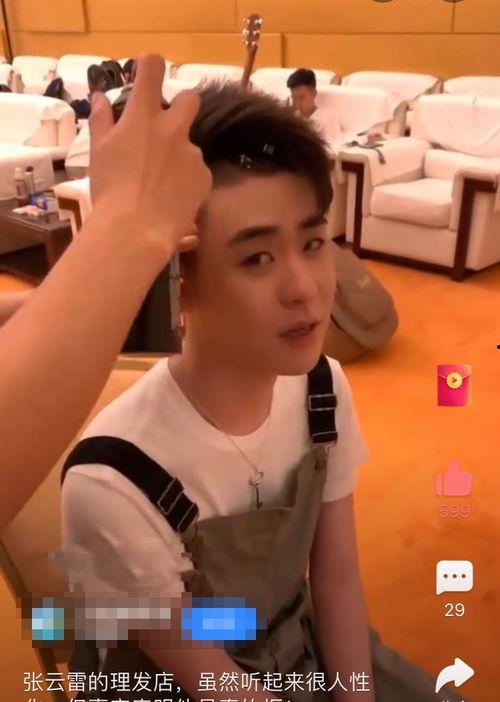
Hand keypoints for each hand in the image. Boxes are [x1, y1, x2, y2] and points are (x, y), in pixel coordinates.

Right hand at [88, 53, 211, 254]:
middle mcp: (173, 128)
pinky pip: (197, 172)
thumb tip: (100, 97)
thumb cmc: (109, 189)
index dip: (151, 66)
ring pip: (190, 145)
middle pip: (190, 99)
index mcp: (143, 115)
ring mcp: (192, 153)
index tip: (147, 72)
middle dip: (181, 106)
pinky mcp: (204, 177)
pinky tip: (173, 198)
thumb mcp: (98, 152)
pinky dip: (187, 181)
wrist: (136, 229)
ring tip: (161, 183)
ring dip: (179, 155)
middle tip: (166, 127)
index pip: (153, 69)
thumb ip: (102, 120)